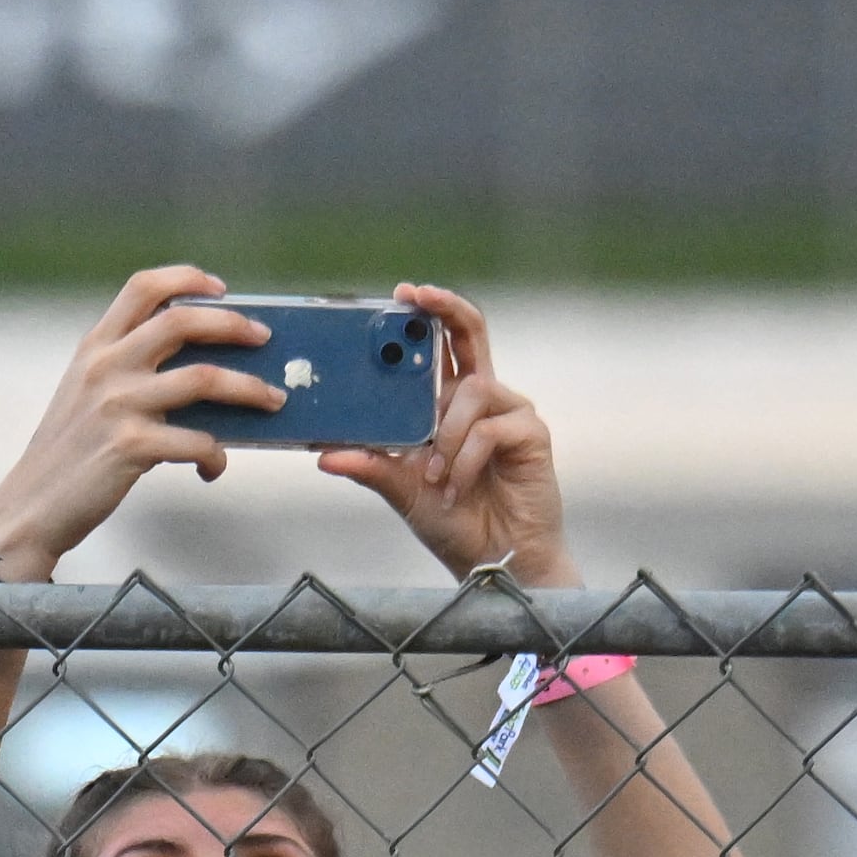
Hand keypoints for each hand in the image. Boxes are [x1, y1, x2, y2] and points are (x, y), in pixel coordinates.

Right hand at [0, 266, 282, 583]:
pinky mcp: (130, 447)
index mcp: (95, 348)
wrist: (30, 509)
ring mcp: (117, 406)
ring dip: (249, 389)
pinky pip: (197, 440)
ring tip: (272, 401)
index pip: (143, 287)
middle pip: (183, 320)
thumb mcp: (84, 395)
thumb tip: (196, 367)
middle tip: (264, 339)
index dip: (187, 278)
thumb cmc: (67, 456)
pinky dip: (216, 455)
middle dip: (234, 325)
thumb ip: (124, 369)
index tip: (220, 289)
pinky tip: (214, 467)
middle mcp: (106, 367)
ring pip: (205, 378)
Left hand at [324, 286, 576, 588]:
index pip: (445, 345)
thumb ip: (372, 466)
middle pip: (472, 333)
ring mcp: (511, 413)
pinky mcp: (531, 434)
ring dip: (445, 434)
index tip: (404, 294)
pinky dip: (465, 460)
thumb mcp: (402, 490)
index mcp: (452, 404)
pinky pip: (489, 429)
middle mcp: (484, 400)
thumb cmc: (453, 522)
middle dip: (445, 308)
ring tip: (435, 477)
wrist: (493, 562)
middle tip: (416, 296)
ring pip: (471, 391)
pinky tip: (455, 487)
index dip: (431, 313)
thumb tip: (325, 454)